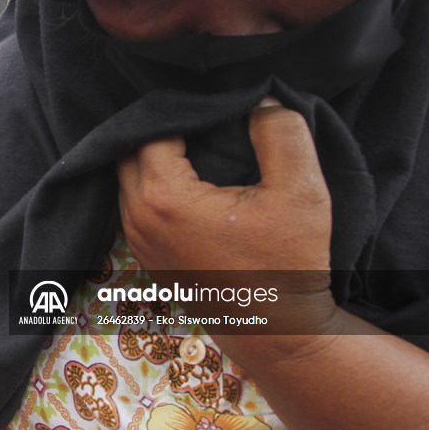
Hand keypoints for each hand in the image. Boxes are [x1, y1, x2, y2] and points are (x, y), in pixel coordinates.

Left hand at [116, 99, 335, 333]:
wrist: (277, 331)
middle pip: (128, 151)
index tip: (209, 103)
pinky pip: (133, 203)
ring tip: (193, 140)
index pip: (151, 129)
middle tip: (197, 116)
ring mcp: (137, 239)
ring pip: (127, 177)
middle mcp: (138, 217)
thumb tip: (259, 98)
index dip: (178, 109)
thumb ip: (282, 133)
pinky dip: (151, 182)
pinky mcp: (146, 254)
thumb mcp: (301, 191)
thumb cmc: (288, 264)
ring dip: (151, 156)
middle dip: (157, 128)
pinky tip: (187, 174)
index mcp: (163, 197)